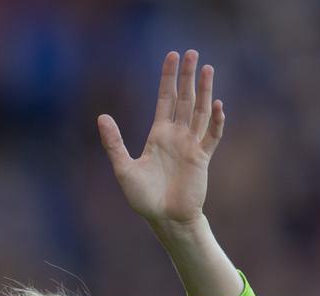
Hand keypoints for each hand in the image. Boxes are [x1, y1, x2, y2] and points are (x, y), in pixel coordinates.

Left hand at [97, 50, 224, 237]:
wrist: (164, 218)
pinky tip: (217, 105)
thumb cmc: (143, 197)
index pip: (165, 99)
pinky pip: (211, 137)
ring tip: (208, 68)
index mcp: (158, 135)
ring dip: (204, 91)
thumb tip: (102, 117)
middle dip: (188, 76)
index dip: (168, 78)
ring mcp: (191, 146)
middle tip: (193, 52)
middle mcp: (177, 136)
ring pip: (200, 112)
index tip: (172, 57)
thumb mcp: (123, 168)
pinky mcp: (202, 159)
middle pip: (185, 99)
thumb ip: (114, 143)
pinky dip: (215, 122)